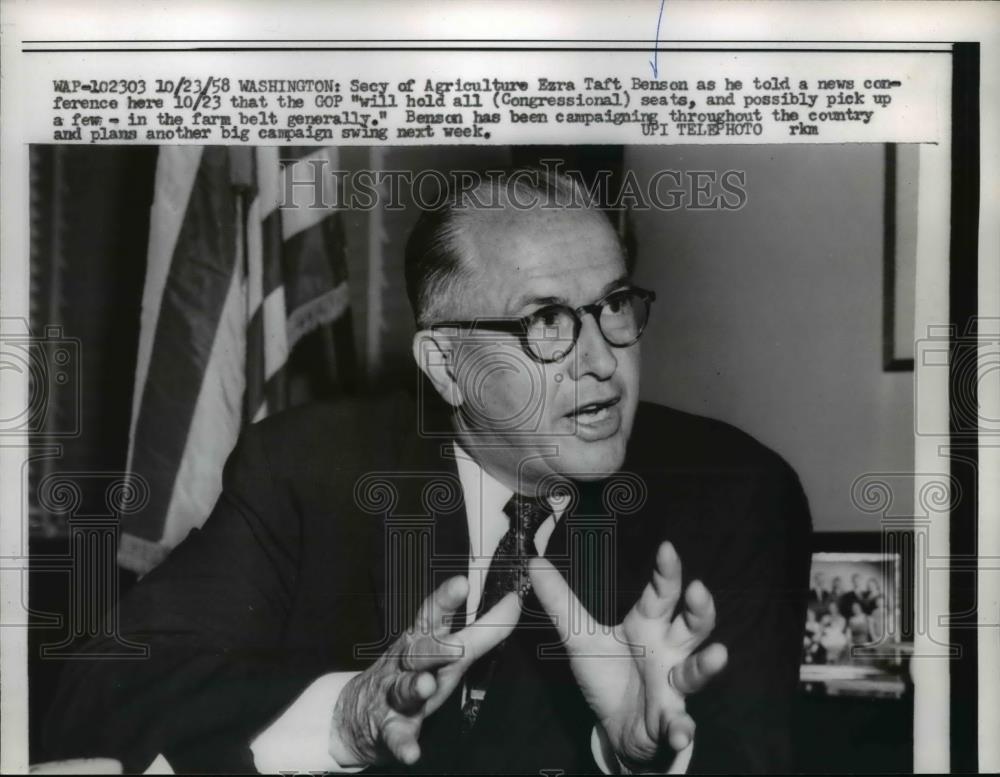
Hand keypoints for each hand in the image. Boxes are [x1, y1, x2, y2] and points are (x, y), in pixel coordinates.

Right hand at [332, 575, 519, 766]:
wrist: (357, 711)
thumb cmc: (412, 670)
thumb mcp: (443, 645)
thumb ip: (482, 627)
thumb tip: (514, 600)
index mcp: (420, 639)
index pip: (433, 614)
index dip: (446, 598)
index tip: (461, 583)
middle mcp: (406, 663)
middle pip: (419, 651)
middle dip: (434, 647)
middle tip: (454, 646)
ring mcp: (394, 695)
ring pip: (404, 689)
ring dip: (415, 687)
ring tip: (426, 686)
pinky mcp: (389, 728)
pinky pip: (396, 735)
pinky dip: (403, 743)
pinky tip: (412, 753)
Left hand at [529, 541, 727, 770]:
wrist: (617, 727)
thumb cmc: (608, 674)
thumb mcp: (580, 638)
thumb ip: (560, 602)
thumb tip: (535, 562)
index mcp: (648, 626)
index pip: (661, 593)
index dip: (666, 572)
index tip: (667, 549)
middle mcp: (668, 651)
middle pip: (691, 626)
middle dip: (699, 609)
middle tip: (699, 590)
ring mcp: (672, 687)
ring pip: (695, 672)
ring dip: (706, 665)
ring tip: (718, 655)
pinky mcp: (669, 721)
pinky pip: (680, 725)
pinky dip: (682, 729)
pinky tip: (682, 733)